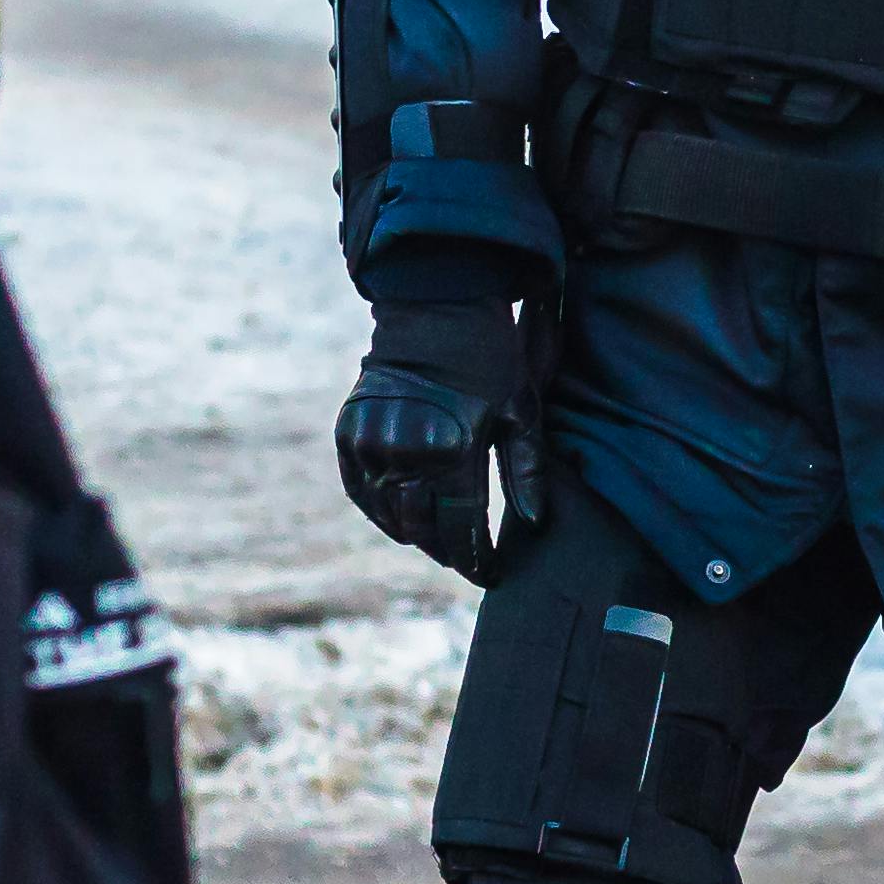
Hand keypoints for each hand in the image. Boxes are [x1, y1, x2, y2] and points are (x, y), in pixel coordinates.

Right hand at [337, 299, 527, 584]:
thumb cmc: (489, 360)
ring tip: (438, 543)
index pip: (463, 528)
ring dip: (415, 535)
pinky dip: (379, 512)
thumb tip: (534, 527)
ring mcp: (371, 444)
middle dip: (448, 551)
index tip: (491, 575)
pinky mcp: (349, 434)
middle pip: (424, 529)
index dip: (477, 559)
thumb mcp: (520, 412)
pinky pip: (360, 493)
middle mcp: (406, 452)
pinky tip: (401, 521)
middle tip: (465, 559)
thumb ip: (526, 472)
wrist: (434, 308)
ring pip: (390, 517)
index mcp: (453, 450)